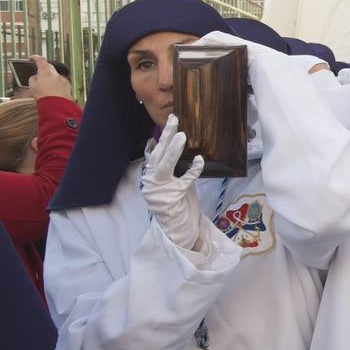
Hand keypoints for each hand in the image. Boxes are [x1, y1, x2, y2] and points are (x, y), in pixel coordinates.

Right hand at [27, 55, 71, 99]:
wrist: (57, 107)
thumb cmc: (44, 98)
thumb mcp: (32, 87)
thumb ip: (33, 79)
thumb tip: (36, 77)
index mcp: (45, 73)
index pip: (41, 61)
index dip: (35, 58)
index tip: (32, 58)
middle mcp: (56, 74)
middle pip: (49, 67)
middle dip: (44, 69)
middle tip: (39, 73)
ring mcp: (63, 80)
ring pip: (55, 76)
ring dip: (51, 79)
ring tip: (46, 88)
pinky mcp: (68, 86)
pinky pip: (61, 82)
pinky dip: (57, 85)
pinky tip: (53, 92)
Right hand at [141, 115, 204, 250]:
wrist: (176, 229)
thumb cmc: (176, 203)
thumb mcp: (171, 182)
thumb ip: (171, 168)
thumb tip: (178, 146)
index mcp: (149, 177)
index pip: (154, 153)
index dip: (162, 137)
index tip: (170, 122)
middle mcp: (151, 182)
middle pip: (157, 155)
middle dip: (166, 137)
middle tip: (175, 119)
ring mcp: (160, 190)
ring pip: (164, 166)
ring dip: (172, 150)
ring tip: (182, 135)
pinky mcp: (172, 198)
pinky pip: (184, 181)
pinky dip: (192, 170)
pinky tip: (199, 160)